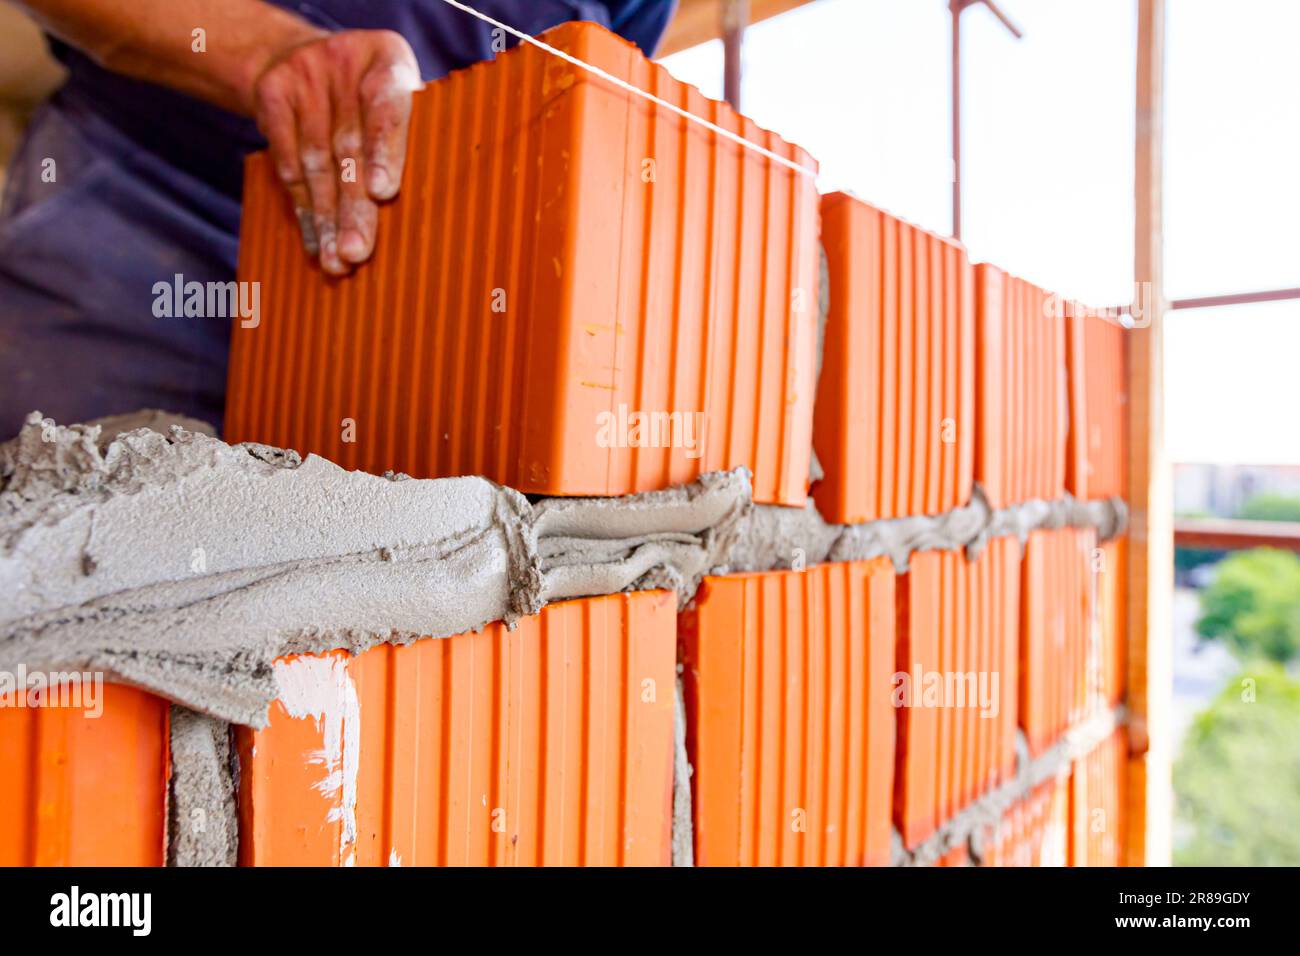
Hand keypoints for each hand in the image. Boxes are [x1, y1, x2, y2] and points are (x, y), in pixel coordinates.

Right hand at [252, 29, 419, 274]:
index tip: (382, 193)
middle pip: (349, 146)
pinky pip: (287, 163)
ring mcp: (304, 74)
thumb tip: (432, 208)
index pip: (386, 104)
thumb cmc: (371, 97)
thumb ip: (410, 137)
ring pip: (317, 163)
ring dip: (328, 219)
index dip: (384, 149)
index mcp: (389, 59)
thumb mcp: (398, 98)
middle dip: (354, 206)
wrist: (303, 60)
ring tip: (338, 259)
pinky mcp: (272, 93)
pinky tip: (316, 241)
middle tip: (357, 251)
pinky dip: (304, 209)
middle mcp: (344, 61)